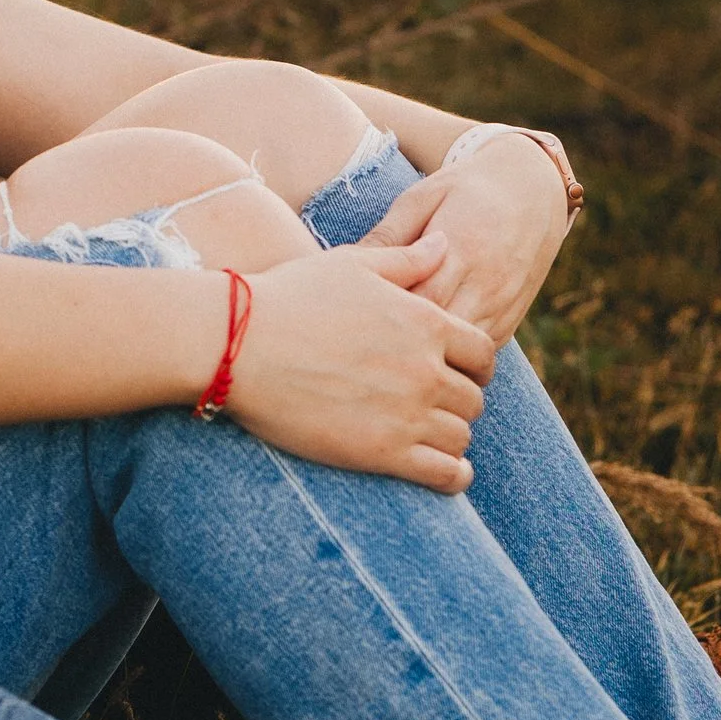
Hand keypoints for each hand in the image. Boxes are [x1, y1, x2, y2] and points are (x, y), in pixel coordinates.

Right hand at [227, 241, 496, 489]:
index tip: (455, 371)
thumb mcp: (352, 264)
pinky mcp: (383, 452)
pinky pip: (445, 474)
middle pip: (473, 398)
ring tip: (430, 435)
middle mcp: (425, 369)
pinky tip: (446, 473)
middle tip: (432, 403)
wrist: (237, 344)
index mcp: (425, 322)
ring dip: (450, 436)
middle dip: (457, 400)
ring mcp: (407, 413)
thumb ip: (407, 258)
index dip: (473, 364)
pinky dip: (453, 476)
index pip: (483, 353)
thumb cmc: (289, 297)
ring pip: (460, 436)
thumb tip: (444, 243)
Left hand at [366, 132, 572, 344]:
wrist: (532, 191)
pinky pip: (476, 353)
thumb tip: (345, 263)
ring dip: (426, 352)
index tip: (351, 312)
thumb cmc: (465, 190)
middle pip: (438, 331)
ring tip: (385, 349)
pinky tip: (420, 350)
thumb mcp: (423, 198)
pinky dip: (449, 357)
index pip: (418, 297)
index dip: (384, 311)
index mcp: (461, 249)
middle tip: (361, 336)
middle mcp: (486, 283)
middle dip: (400, 338)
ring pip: (460, 350)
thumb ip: (389, 233)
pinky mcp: (511, 321)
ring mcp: (502, 306)